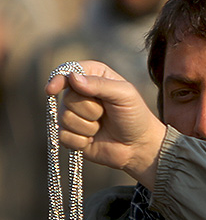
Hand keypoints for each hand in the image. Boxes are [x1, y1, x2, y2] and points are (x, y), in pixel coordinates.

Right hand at [45, 60, 166, 188]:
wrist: (139, 147)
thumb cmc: (135, 117)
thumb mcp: (125, 95)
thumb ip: (100, 84)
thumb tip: (72, 78)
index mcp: (94, 76)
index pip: (68, 71)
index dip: (59, 79)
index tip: (52, 90)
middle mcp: (80, 92)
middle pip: (67, 98)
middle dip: (89, 110)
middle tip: (105, 114)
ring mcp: (74, 114)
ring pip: (64, 118)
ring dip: (87, 127)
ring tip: (102, 127)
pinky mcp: (71, 134)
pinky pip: (63, 136)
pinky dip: (80, 141)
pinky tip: (93, 140)